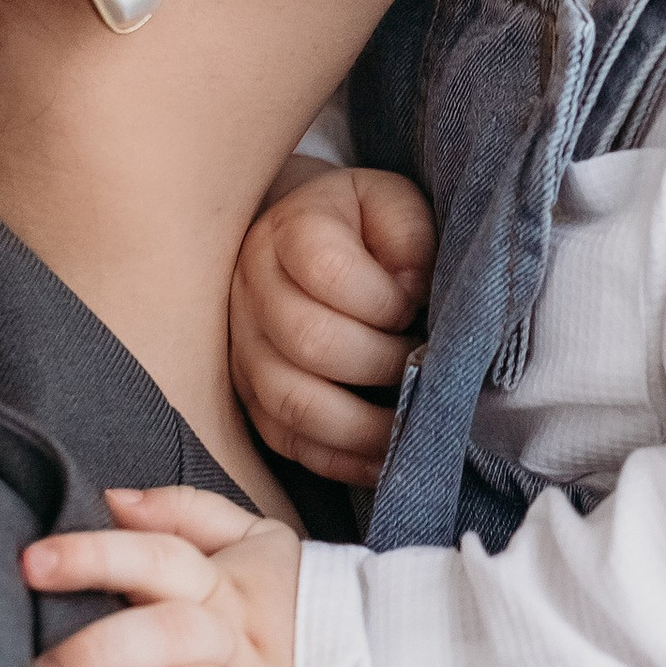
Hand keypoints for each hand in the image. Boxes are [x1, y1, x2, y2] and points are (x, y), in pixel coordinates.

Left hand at [23, 487, 318, 666]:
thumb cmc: (297, 608)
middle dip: (97, 653)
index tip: (32, 564)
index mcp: (224, 585)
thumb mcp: (256, 543)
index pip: (156, 557)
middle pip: (167, 633)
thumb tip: (112, 499)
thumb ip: (186, 515)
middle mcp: (238, 640)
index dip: (96, 556)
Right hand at [231, 165, 436, 486]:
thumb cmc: (368, 228)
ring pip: (290, 401)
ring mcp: (242, 347)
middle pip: (308, 341)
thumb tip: (412, 300)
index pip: (328, 270)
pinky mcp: (249, 395)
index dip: (383, 301)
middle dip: (380, 364)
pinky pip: (285, 440)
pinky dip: (339, 458)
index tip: (416, 309)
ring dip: (361, 425)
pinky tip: (383, 458)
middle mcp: (252, 287)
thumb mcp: (396, 207)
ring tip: (410, 423)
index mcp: (290, 229)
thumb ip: (410, 239)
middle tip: (423, 366)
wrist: (314, 241)